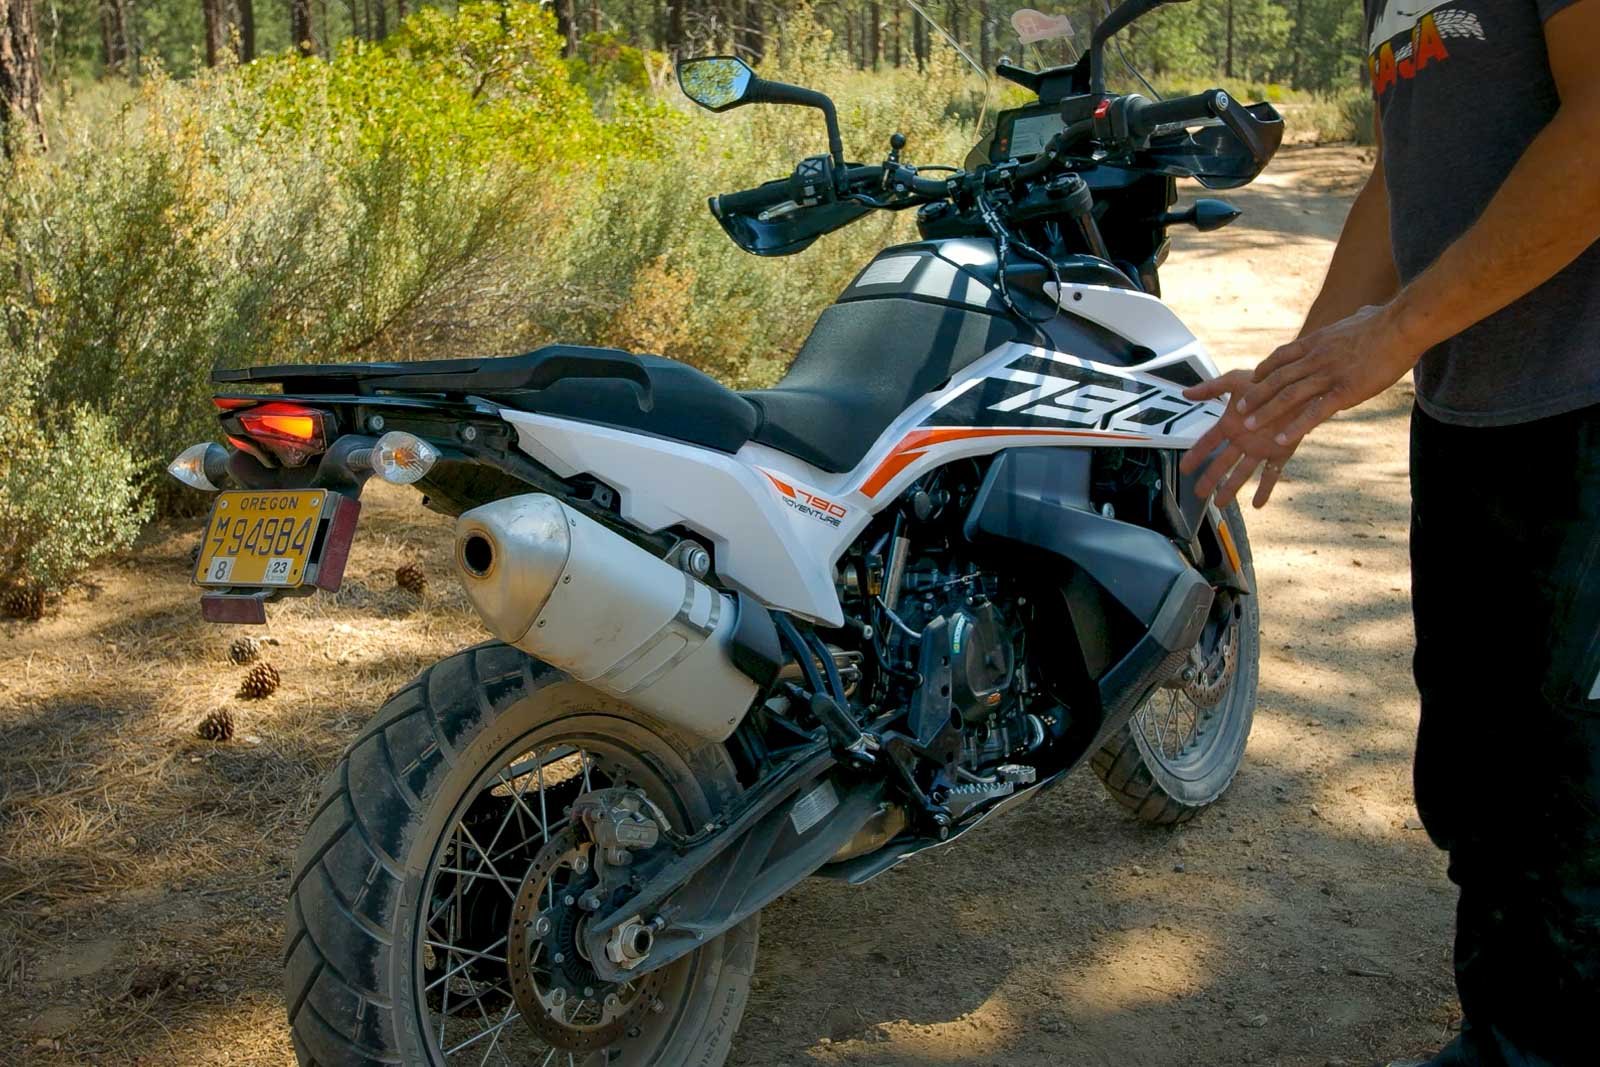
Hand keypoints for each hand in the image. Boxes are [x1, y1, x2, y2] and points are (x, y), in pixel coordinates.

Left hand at [1179, 305, 1421, 505]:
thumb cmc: (1389, 322)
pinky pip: (1314, 412)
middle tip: (1238, 410)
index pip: (1281, 357)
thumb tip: (1363, 313)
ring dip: (1266, 412)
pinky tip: (1282, 439)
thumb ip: (1356, 320)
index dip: (1264, 371)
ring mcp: (1328, 375)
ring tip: (1249, 427)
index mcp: (1317, 342)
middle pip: (1276, 378)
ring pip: (1288, 396)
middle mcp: (1316, 358)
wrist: (1403, 325)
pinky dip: (1295, 426)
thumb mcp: (1363, 318)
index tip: (1252, 381)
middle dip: (1255, 395)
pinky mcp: (1345, 391)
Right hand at [1179, 370, 1304, 506]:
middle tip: (1198, 493)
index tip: (1184, 469)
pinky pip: (1271, 474)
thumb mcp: (1236, 380)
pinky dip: (1265, 489)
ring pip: (1242, 472)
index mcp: (1231, 424)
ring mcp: (1261, 448)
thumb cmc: (1269, 381)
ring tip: (1220, 504)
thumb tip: (1186, 393)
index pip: (1208, 443)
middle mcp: (1244, 439)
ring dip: (1231, 488)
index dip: (1195, 455)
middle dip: (1210, 478)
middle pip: (1222, 463)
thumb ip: (1212, 388)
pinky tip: (1257, 504)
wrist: (1300, 385)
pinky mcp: (1280, 452)